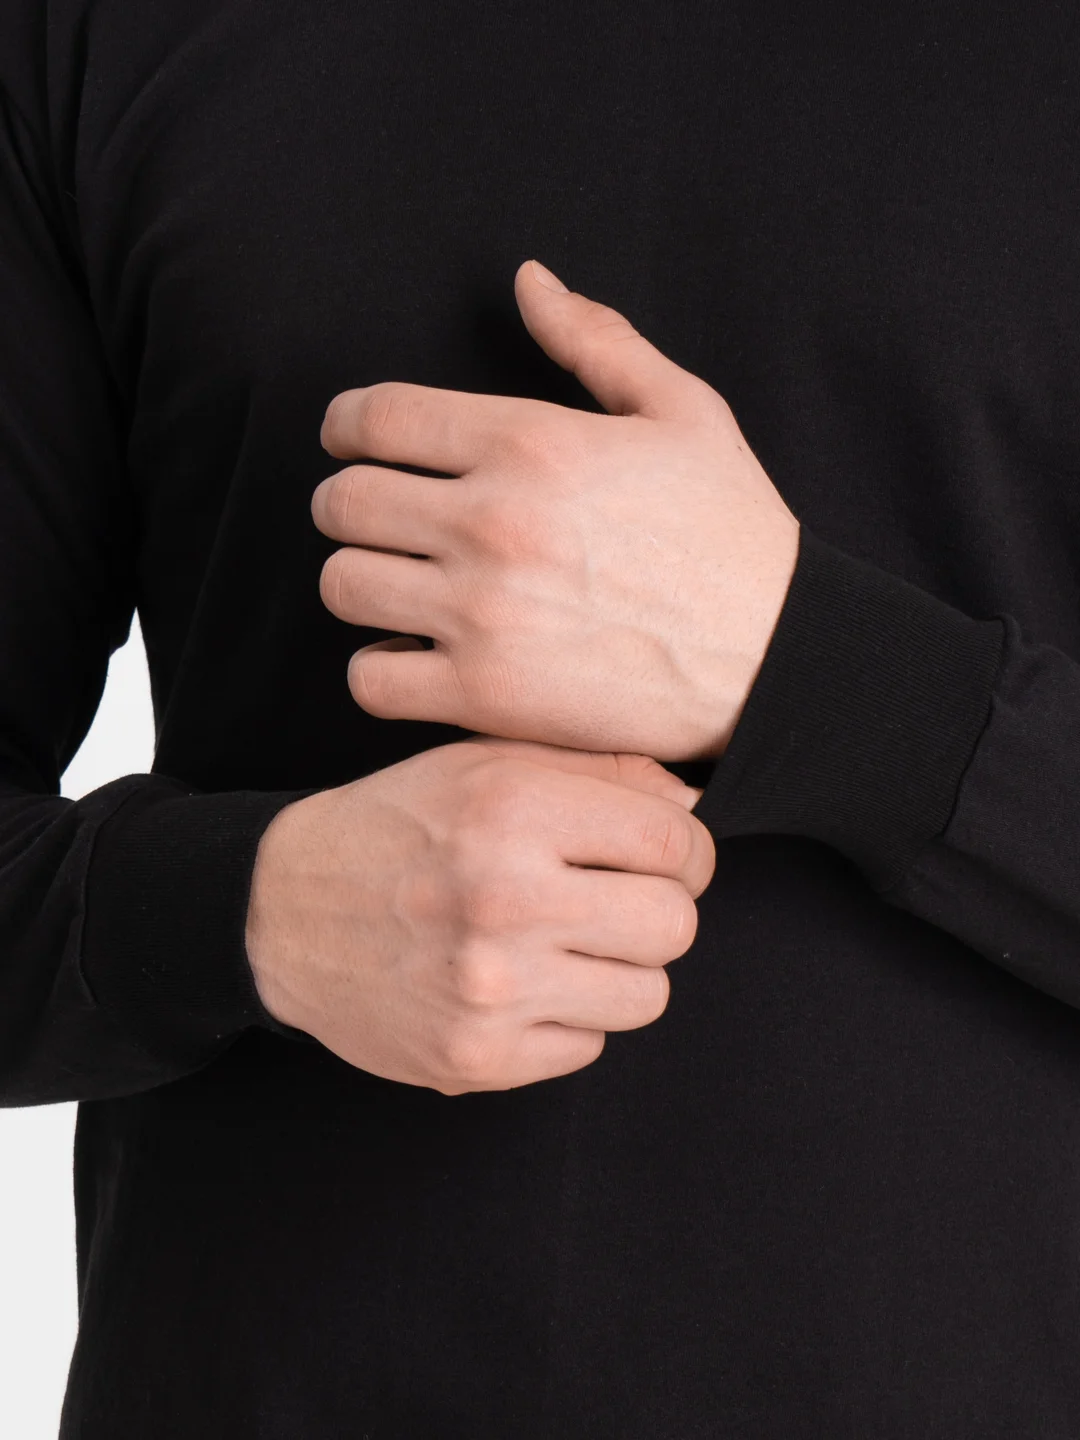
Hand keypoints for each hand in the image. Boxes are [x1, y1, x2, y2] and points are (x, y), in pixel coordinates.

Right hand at [245, 737, 714, 1094]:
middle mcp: (503, 899)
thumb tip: (697, 803)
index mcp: (512, 810)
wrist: (281, 912)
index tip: (657, 857)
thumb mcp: (487, 764)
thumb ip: (598, 770)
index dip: (684, 852)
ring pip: (646, 995)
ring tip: (560, 943)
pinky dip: (567, 1018)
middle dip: (655, 910)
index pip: (676, 844)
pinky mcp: (478, 1058)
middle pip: (675, 925)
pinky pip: (588, 1046)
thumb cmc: (400, 825)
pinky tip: (518, 985)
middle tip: (608, 900)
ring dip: (617, 969)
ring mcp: (491, 989)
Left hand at [312, 260, 799, 760]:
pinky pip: (369, 679)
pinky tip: (415, 655)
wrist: (776, 658)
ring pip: (343, 586)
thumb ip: (596, 340)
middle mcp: (492, 522)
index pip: (375, 416)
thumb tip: (528, 279)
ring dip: (361, 582)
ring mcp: (482, 613)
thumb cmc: (732, 532)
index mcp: (531, 441)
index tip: (346, 439)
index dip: (343, 424)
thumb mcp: (683, 411)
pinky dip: (378, 667)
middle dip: (346, 504)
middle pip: (342, 501)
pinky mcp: (486, 694)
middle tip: (377, 520)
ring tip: (399, 587)